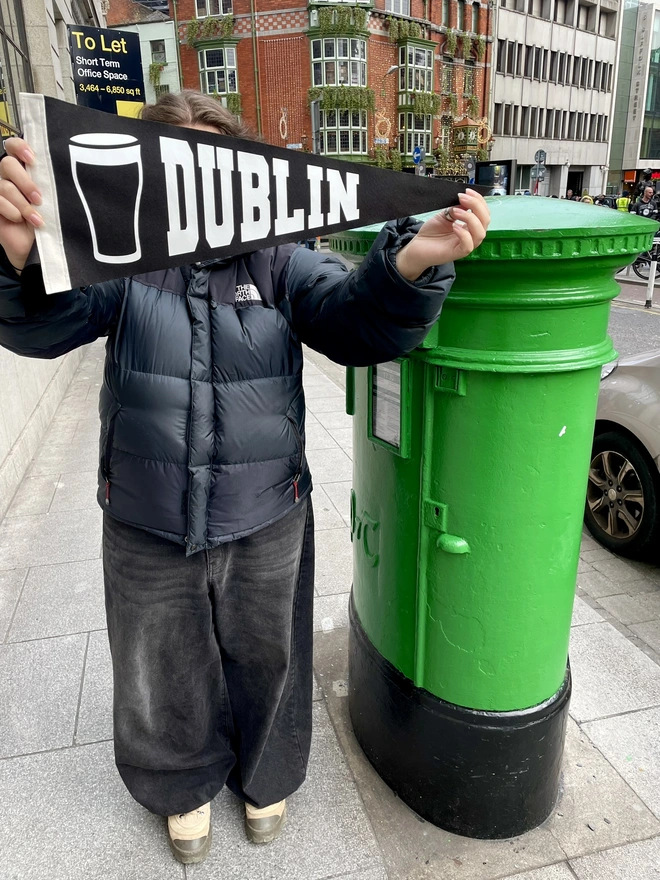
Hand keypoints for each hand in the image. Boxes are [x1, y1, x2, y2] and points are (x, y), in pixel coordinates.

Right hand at [0, 137, 41, 272]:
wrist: (37, 249)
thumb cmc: (48, 223)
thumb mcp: (52, 202)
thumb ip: (49, 185)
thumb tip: (59, 172)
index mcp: (25, 171)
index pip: (14, 147)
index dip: (20, 147)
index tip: (33, 160)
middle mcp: (10, 178)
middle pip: (7, 164)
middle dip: (24, 181)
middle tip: (39, 198)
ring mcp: (0, 192)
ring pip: (4, 186)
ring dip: (22, 203)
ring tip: (36, 218)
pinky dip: (10, 210)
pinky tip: (20, 220)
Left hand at [395, 189, 489, 281]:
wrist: (417, 247)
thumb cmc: (431, 232)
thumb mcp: (444, 215)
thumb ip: (456, 208)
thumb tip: (466, 199)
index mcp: (470, 226)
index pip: (483, 213)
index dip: (479, 200)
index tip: (467, 191)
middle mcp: (471, 236)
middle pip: (485, 221)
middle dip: (477, 206)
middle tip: (462, 198)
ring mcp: (465, 245)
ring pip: (480, 233)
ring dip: (470, 218)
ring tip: (456, 211)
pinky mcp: (457, 253)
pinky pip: (468, 245)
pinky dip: (464, 234)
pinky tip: (454, 226)